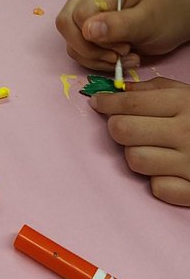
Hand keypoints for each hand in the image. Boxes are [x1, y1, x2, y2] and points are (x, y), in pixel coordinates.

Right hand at [56, 0, 189, 71]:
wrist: (172, 19)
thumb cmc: (164, 15)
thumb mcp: (148, 20)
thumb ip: (119, 24)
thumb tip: (88, 30)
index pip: (79, 15)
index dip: (96, 38)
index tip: (124, 47)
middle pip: (66, 26)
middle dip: (91, 50)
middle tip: (119, 56)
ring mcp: (84, 11)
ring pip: (70, 42)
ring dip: (96, 59)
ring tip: (124, 58)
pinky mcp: (85, 28)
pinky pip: (77, 50)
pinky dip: (96, 61)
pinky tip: (118, 60)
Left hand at [89, 78, 189, 205]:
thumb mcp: (189, 94)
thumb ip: (155, 90)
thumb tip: (116, 90)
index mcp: (186, 105)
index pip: (130, 103)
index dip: (107, 102)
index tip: (99, 103)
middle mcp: (187, 133)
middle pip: (123, 131)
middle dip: (117, 127)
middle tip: (124, 126)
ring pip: (135, 160)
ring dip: (136, 153)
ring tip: (151, 148)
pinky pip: (157, 188)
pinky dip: (158, 180)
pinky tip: (169, 170)